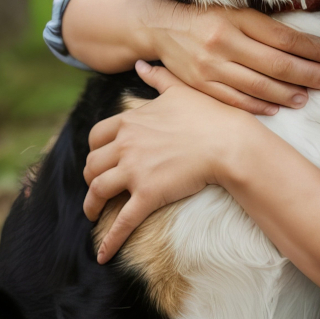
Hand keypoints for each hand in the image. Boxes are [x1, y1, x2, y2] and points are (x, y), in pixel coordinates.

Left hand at [82, 75, 256, 263]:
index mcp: (131, 121)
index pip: (96, 136)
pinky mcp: (148, 195)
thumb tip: (141, 64)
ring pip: (98, 190)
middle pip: (92, 164)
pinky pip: (122, 221)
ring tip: (93, 214)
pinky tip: (101, 255)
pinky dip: (109, 240)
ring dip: (91, 205)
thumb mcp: (179, 90)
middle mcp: (126, 145)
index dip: (94, 150)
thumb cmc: (209, 115)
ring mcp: (135, 171)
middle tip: (96, 188)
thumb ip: (157, 78)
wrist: (229, 142)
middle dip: (90, 177)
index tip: (99, 159)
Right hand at [137, 0, 319, 114]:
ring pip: (258, 85)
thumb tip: (304, 40)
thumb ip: (264, 26)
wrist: (162, 27)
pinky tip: (278, 107)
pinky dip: (259, 105)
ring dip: (288, 93)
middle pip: (275, 63)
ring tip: (307, 96)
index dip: (312, 48)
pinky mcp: (201, 85)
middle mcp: (224, 42)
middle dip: (308, 73)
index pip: (283, 37)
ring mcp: (211, 66)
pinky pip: (236, 100)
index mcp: (237, 18)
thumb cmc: (206, 16)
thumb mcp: (235, 10)